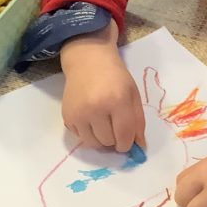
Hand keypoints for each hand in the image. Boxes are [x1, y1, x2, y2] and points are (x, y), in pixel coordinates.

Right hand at [59, 21, 145, 151]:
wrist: (88, 60)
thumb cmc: (115, 77)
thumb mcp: (133, 94)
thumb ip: (138, 121)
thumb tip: (139, 146)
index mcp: (117, 100)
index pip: (124, 135)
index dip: (127, 144)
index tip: (127, 142)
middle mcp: (95, 108)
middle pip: (108, 141)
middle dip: (114, 139)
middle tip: (114, 126)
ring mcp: (79, 113)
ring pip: (93, 143)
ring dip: (101, 139)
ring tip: (103, 124)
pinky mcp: (67, 116)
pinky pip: (80, 138)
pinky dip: (88, 134)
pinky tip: (91, 119)